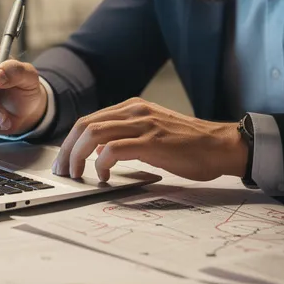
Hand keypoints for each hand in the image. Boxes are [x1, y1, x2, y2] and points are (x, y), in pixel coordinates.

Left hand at [53, 98, 247, 182]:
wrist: (221, 146)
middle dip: (67, 150)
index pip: (89, 120)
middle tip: (63, 171)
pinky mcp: (152, 142)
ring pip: (93, 135)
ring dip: (78, 157)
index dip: (70, 142)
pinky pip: (113, 150)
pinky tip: (104, 176)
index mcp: (133, 107)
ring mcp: (143, 125)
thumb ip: (129, 135)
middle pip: (85, 125)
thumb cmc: (190, 145)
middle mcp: (135, 110)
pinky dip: (101, 164)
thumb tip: (102, 151)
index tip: (64, 160)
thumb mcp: (153, 132)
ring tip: (78, 175)